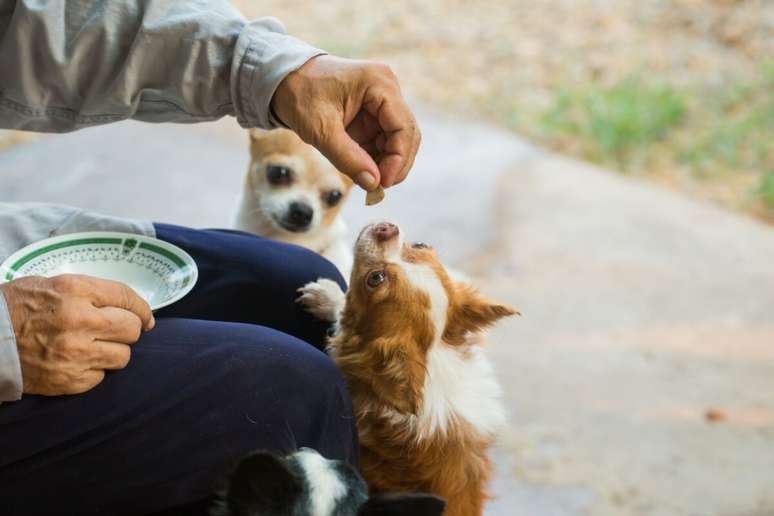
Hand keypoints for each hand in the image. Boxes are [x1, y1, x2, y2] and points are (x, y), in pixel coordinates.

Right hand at [0, 275, 154, 395]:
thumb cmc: (19, 306)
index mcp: (76, 291)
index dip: (142, 309)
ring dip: (114, 352)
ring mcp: (75, 353)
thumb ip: (93, 293)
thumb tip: (131, 308)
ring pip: (123, 356)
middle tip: (117, 331)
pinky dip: (94, 370)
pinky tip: (78, 361)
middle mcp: (80, 321)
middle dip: (128, 330)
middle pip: (131, 329)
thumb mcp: (56, 285)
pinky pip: (101, 377)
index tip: (146, 317)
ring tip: (95, 347)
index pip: (126, 298)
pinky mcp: (68, 380)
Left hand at [272, 55, 420, 190]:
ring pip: (397, 140)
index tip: (382, 184)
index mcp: (379, 84)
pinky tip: (362, 170)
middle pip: (407, 135)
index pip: (403, 128)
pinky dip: (376, 158)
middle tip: (377, 188)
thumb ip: (348, 158)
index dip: (398, 160)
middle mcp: (387, 89)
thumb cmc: (299, 95)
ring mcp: (382, 100)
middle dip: (395, 164)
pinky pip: (383, 140)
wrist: (283, 79)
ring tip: (367, 181)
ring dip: (385, 163)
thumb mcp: (320, 130)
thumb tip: (373, 184)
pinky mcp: (374, 112)